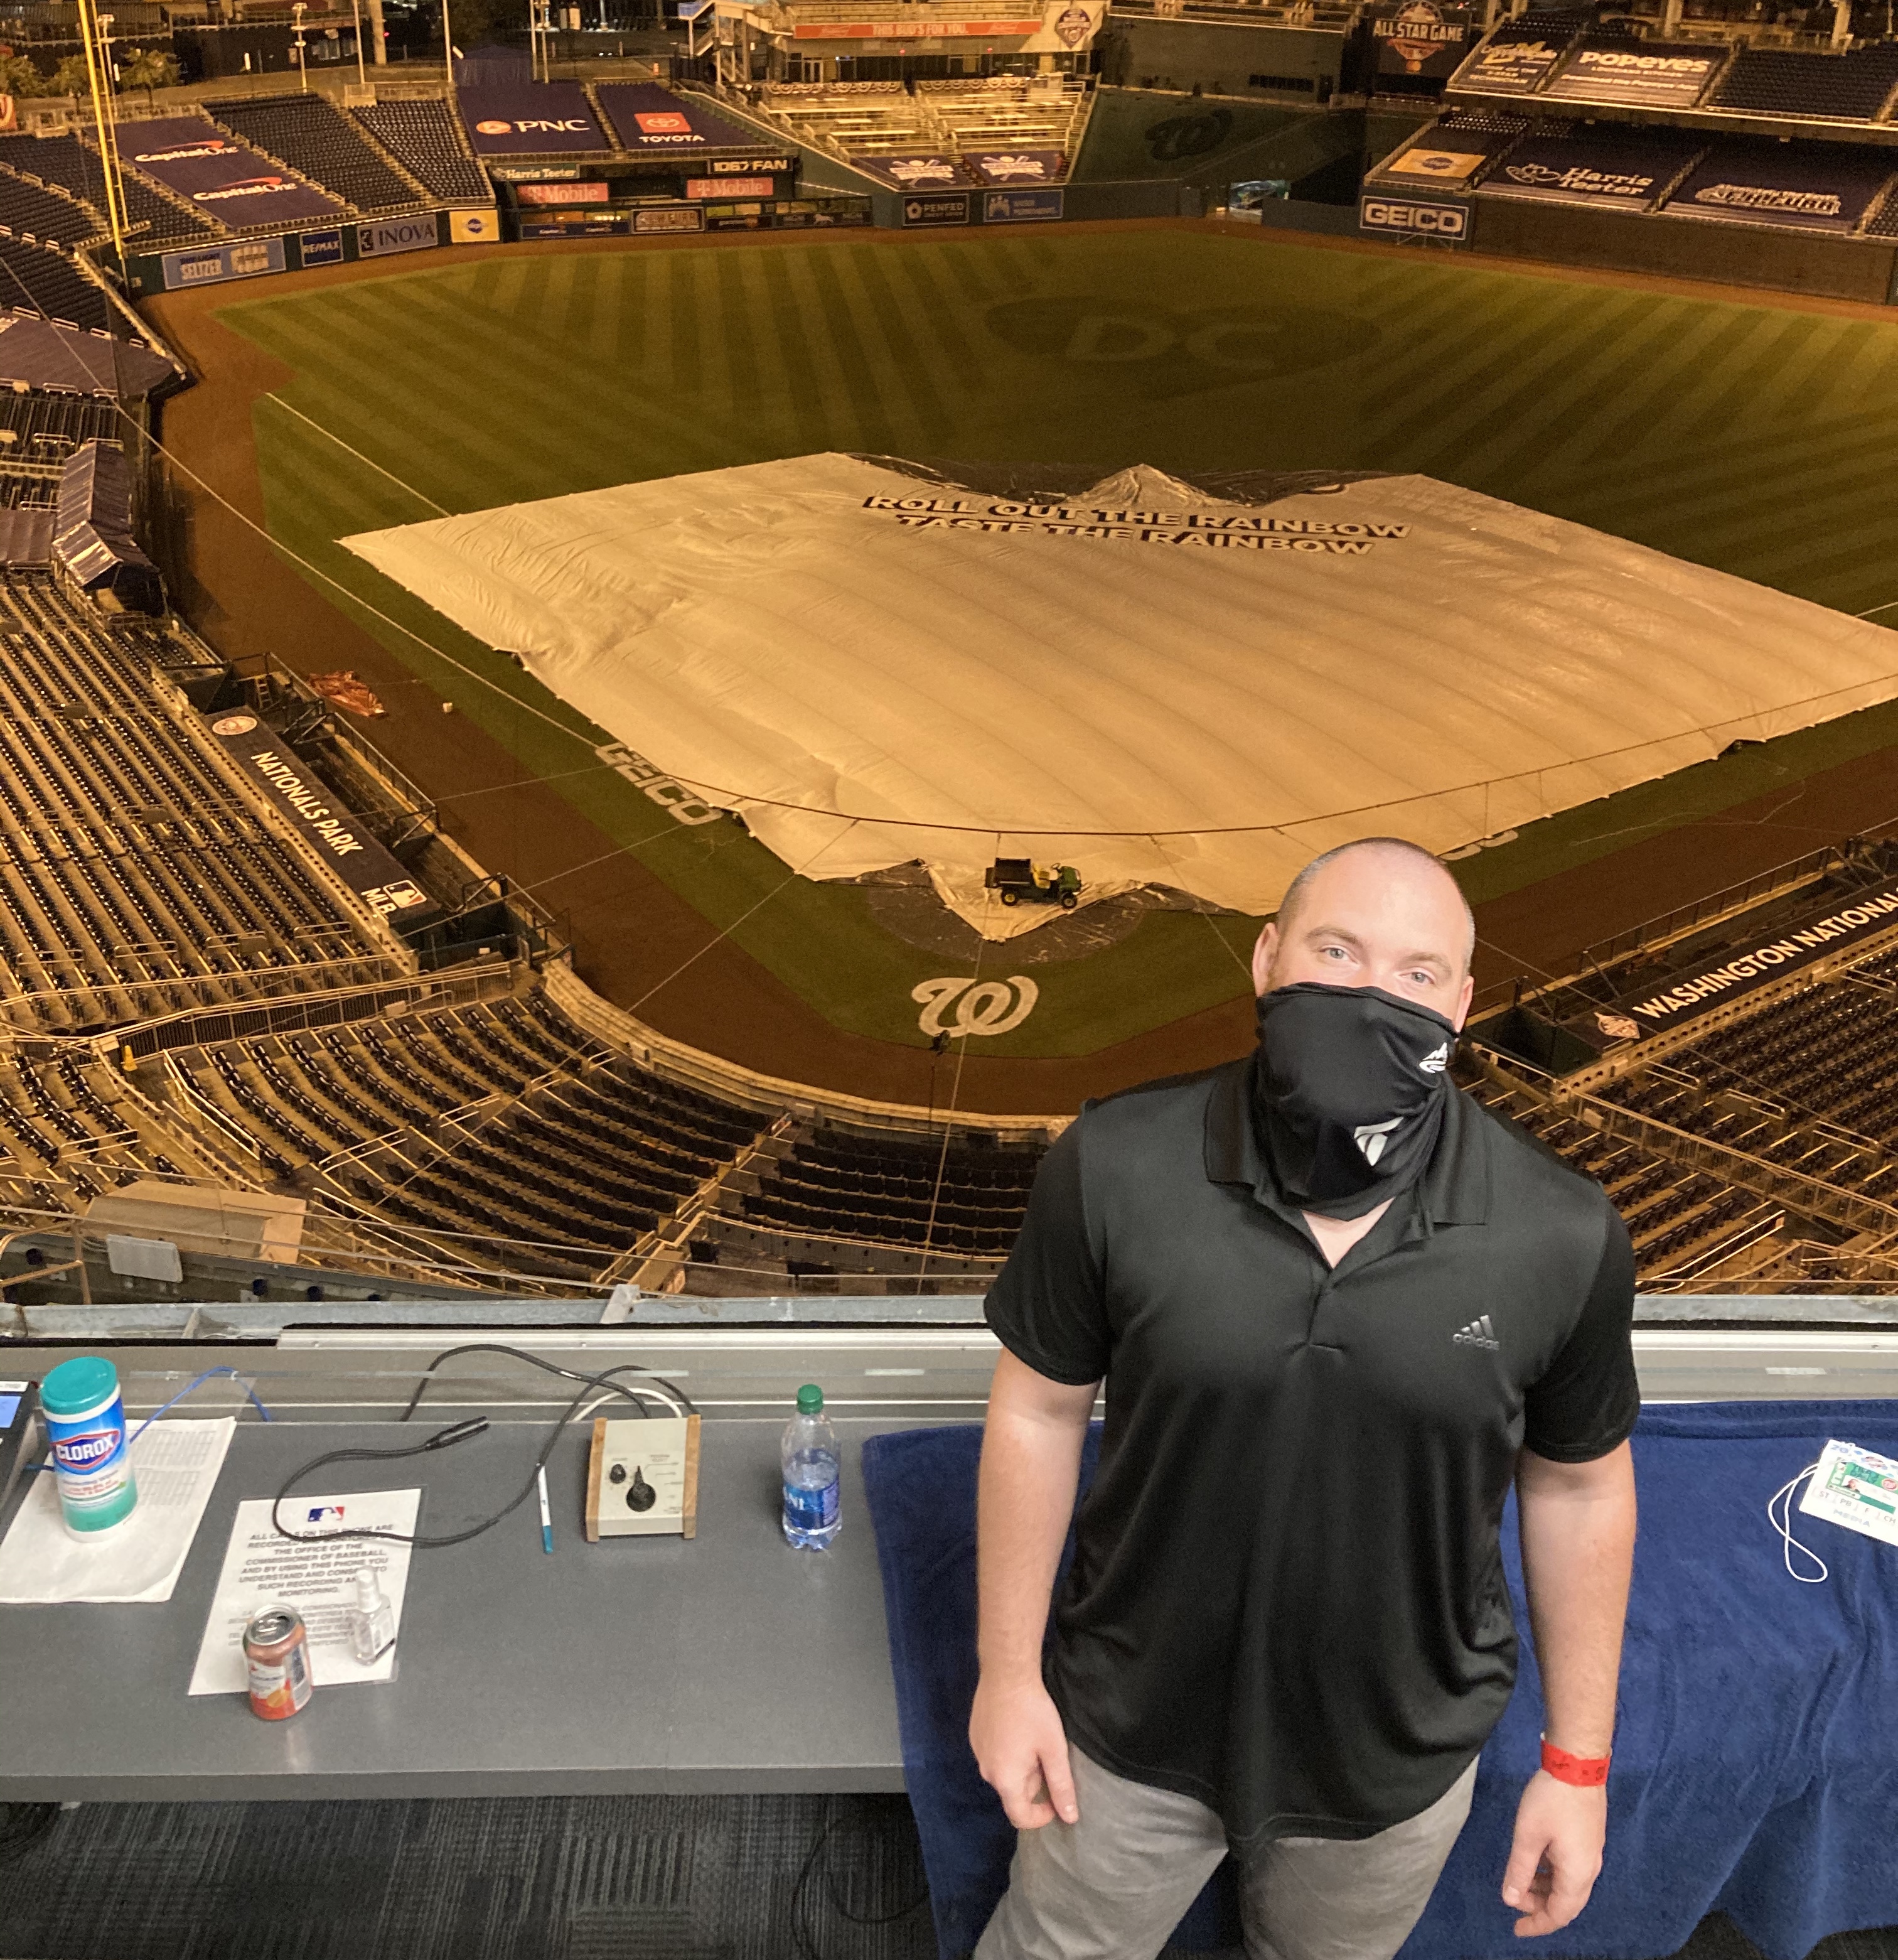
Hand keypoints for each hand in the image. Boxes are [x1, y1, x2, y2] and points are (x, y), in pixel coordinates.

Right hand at [969, 1674, 1077, 1829]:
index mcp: (1005, 1780)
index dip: (1041, 1816)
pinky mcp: (975, 1735)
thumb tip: (1070, 1818)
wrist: (1006, 1674)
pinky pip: (994, 1756)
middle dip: (1033, 1782)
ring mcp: (977, 1752)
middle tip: (1047, 1755)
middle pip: (1013, 1792)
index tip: (1056, 1801)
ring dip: (1021, 1766)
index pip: (1019, 1816)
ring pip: (1004, 1773)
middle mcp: (986, 1771)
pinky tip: (1018, 1729)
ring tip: (1034, 1740)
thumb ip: (1061, 1786)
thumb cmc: (1033, 1713)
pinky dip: (1008, 1751)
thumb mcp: (1054, 1750)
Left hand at [1501, 1770, 1605, 1936]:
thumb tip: (1511, 1900)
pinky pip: (1571, 1869)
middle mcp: (1589, 1869)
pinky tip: (1536, 1862)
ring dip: (1545, 1889)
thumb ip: (1519, 1870)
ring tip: (1521, 1882)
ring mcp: (1591, 1853)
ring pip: (1569, 1885)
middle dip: (1540, 1908)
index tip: (1517, 1930)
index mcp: (1577, 1874)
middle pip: (1566, 1903)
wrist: (1578, 1765)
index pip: (1559, 1914)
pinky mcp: (1589, 1838)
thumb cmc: (1552, 1799)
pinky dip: (1552, 1874)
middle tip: (1515, 1904)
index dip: (1537, 1924)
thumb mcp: (1528, 1836)